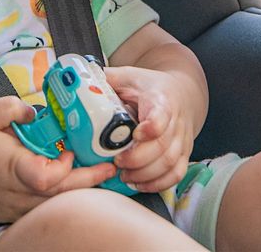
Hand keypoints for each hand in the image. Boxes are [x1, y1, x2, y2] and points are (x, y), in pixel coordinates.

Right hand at [0, 96, 115, 221]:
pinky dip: (63, 196)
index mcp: (11, 168)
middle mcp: (16, 193)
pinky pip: (46, 208)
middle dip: (89, 180)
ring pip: (56, 204)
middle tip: (111, 166)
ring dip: (80, 189)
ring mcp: (17, 207)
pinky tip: (78, 182)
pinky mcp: (17, 214)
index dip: (64, 168)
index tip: (69, 150)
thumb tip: (36, 111)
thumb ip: (13, 107)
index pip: (46, 178)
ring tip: (101, 173)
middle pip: (60, 195)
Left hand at [106, 66, 197, 192]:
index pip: (161, 116)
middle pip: (163, 146)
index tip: (135, 135)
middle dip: (138, 160)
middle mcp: (176, 121)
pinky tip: (139, 183)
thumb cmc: (149, 87)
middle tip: (117, 163)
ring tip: (124, 176)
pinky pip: (176, 174)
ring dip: (145, 174)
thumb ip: (107, 79)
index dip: (150, 128)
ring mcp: (182, 140)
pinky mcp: (184, 154)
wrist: (181, 94)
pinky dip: (157, 183)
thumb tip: (76, 80)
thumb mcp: (129, 76)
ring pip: (170, 164)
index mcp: (161, 99)